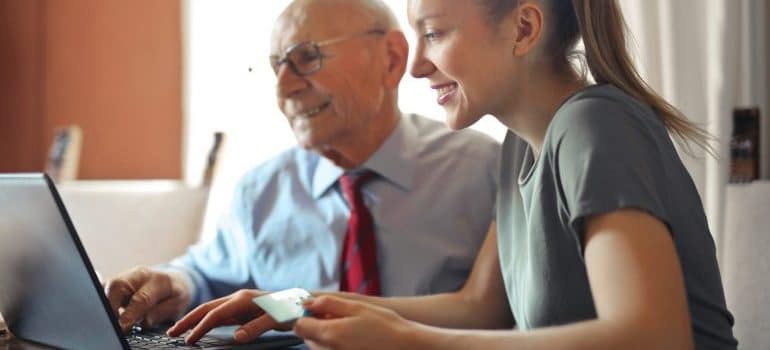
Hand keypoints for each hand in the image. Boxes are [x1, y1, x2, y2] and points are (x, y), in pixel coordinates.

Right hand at [104, 267, 192, 333]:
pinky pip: (104, 289)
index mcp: (158, 280)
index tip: (123, 326)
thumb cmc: (176, 294)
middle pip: (117, 286)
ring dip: (106, 304)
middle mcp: (139, 274)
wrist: (174, 280)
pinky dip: (102, 300)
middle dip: (111, 306)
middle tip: (113, 324)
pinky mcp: (116, 282)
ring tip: (111, 319)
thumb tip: (144, 321)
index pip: (140, 297)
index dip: (130, 314)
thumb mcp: (178, 305)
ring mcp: (126, 276)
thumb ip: (161, 312)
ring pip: (107, 286)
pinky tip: (106, 310)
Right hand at [167, 289, 287, 344]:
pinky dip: (206, 321)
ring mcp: (239, 303)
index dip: (200, 327)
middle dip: (188, 320)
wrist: (300, 301)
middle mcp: (238, 298)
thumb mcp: (276, 319)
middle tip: (171, 333)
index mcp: (243, 299)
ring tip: (179, 331)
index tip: (189, 341)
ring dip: (194, 320)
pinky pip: (219, 314)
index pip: (215, 314)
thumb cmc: (290, 309)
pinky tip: (200, 328)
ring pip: (210, 310)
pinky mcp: (241, 308)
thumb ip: (256, 327)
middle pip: (206, 308)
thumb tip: (236, 337)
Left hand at [294, 296, 415, 349]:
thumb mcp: (357, 306)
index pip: (299, 326)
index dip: (305, 315)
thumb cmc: (384, 325)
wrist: (404, 346)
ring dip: (326, 335)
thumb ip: (329, 303)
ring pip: (318, 345)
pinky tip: (353, 339)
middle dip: (317, 325)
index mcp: (329, 334)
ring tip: (349, 328)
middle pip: (307, 336)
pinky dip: (335, 344)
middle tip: (338, 316)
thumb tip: (308, 302)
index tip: (317, 309)